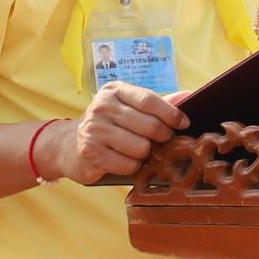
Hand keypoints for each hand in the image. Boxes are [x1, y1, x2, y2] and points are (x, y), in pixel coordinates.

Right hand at [38, 83, 187, 184]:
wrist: (68, 144)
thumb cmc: (107, 124)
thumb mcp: (128, 107)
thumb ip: (157, 103)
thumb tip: (189, 96)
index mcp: (114, 91)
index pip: (149, 100)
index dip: (171, 114)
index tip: (184, 124)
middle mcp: (102, 107)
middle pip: (150, 126)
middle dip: (161, 137)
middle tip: (158, 141)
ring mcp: (95, 130)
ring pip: (141, 148)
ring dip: (143, 154)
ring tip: (133, 150)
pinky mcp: (91, 153)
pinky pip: (128, 165)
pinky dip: (130, 167)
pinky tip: (121, 160)